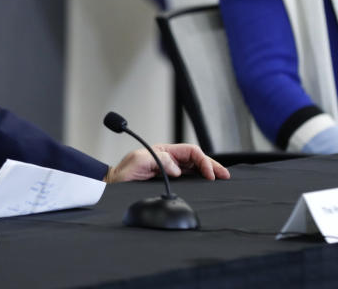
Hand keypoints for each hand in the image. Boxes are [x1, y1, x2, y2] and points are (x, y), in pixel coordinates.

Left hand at [105, 143, 229, 182]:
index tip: (210, 174)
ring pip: (194, 169)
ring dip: (208, 172)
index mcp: (164, 151)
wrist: (112, 186)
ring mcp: (169, 170)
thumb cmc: (122, 173)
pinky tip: (206, 185)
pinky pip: (187, 179)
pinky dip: (199, 180)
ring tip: (221, 178)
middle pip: (196, 159)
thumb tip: (177, 168)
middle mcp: (169, 159)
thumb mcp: (138, 162)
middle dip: (212, 165)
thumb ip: (158, 160)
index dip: (203, 161)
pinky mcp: (167, 181)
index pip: (191, 152)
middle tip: (225, 175)